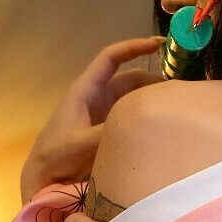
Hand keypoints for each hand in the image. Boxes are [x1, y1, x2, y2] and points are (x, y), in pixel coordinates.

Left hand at [21, 36, 165, 203]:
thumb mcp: (82, 143)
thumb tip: (138, 122)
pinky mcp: (107, 129)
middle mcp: (96, 97)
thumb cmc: (56, 155)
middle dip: (152, 78)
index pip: (111, 58)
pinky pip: (129, 116)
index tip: (159, 44)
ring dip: (150, 99)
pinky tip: (159, 124)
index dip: (133, 47)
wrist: (43, 176)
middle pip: (129, 78)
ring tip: (174, 106)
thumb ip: (108, 132)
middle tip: (177, 88)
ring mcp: (102, 113)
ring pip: (131, 98)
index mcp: (86, 90)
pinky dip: (144, 116)